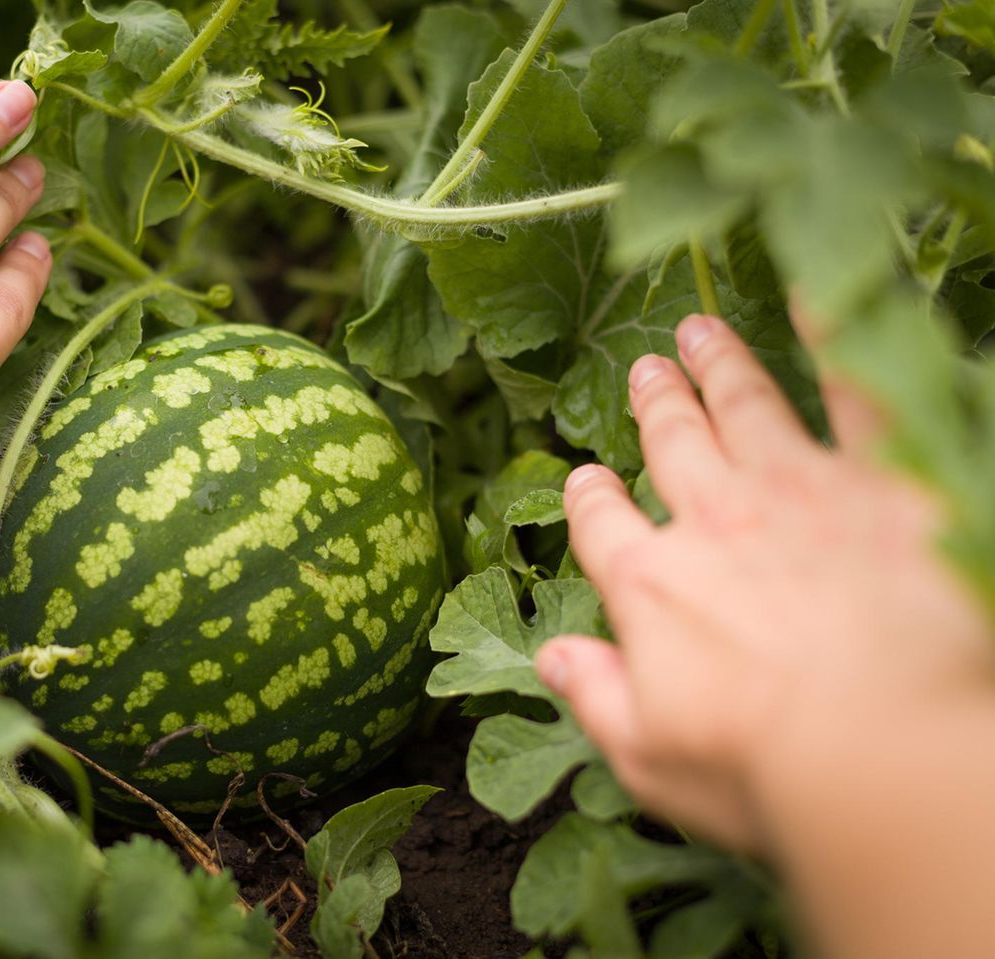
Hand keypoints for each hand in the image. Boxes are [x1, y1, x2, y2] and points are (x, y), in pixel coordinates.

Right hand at [535, 313, 994, 852]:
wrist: (883, 746)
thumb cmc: (766, 769)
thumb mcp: (650, 757)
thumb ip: (597, 697)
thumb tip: (552, 656)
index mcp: (651, 585)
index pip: (602, 528)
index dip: (589, 501)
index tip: (585, 480)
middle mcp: (712, 521)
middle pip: (671, 447)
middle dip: (655, 406)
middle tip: (645, 371)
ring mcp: (794, 490)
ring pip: (742, 407)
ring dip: (717, 365)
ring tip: (697, 331)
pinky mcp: (881, 480)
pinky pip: (855, 393)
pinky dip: (834, 338)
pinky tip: (814, 297)